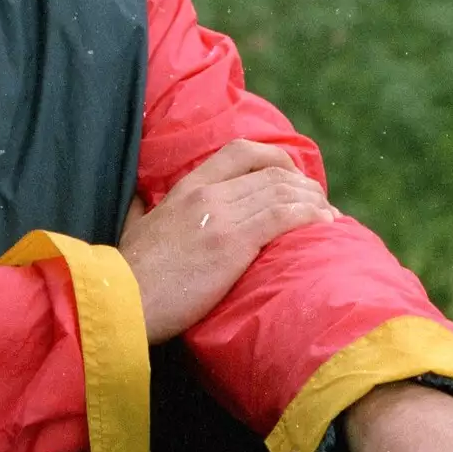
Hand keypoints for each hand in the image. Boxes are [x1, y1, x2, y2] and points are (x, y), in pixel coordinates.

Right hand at [119, 139, 333, 344]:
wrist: (123, 299)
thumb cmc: (128, 272)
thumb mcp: (132, 226)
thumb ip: (141, 208)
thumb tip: (138, 201)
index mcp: (187, 187)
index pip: (241, 151)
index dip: (275, 158)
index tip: (293, 176)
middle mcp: (208, 194)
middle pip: (271, 173)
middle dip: (303, 185)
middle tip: (320, 202)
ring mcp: (221, 217)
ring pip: (282, 193)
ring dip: (313, 202)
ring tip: (330, 215)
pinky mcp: (233, 244)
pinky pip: (282, 218)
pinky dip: (310, 217)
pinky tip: (326, 225)